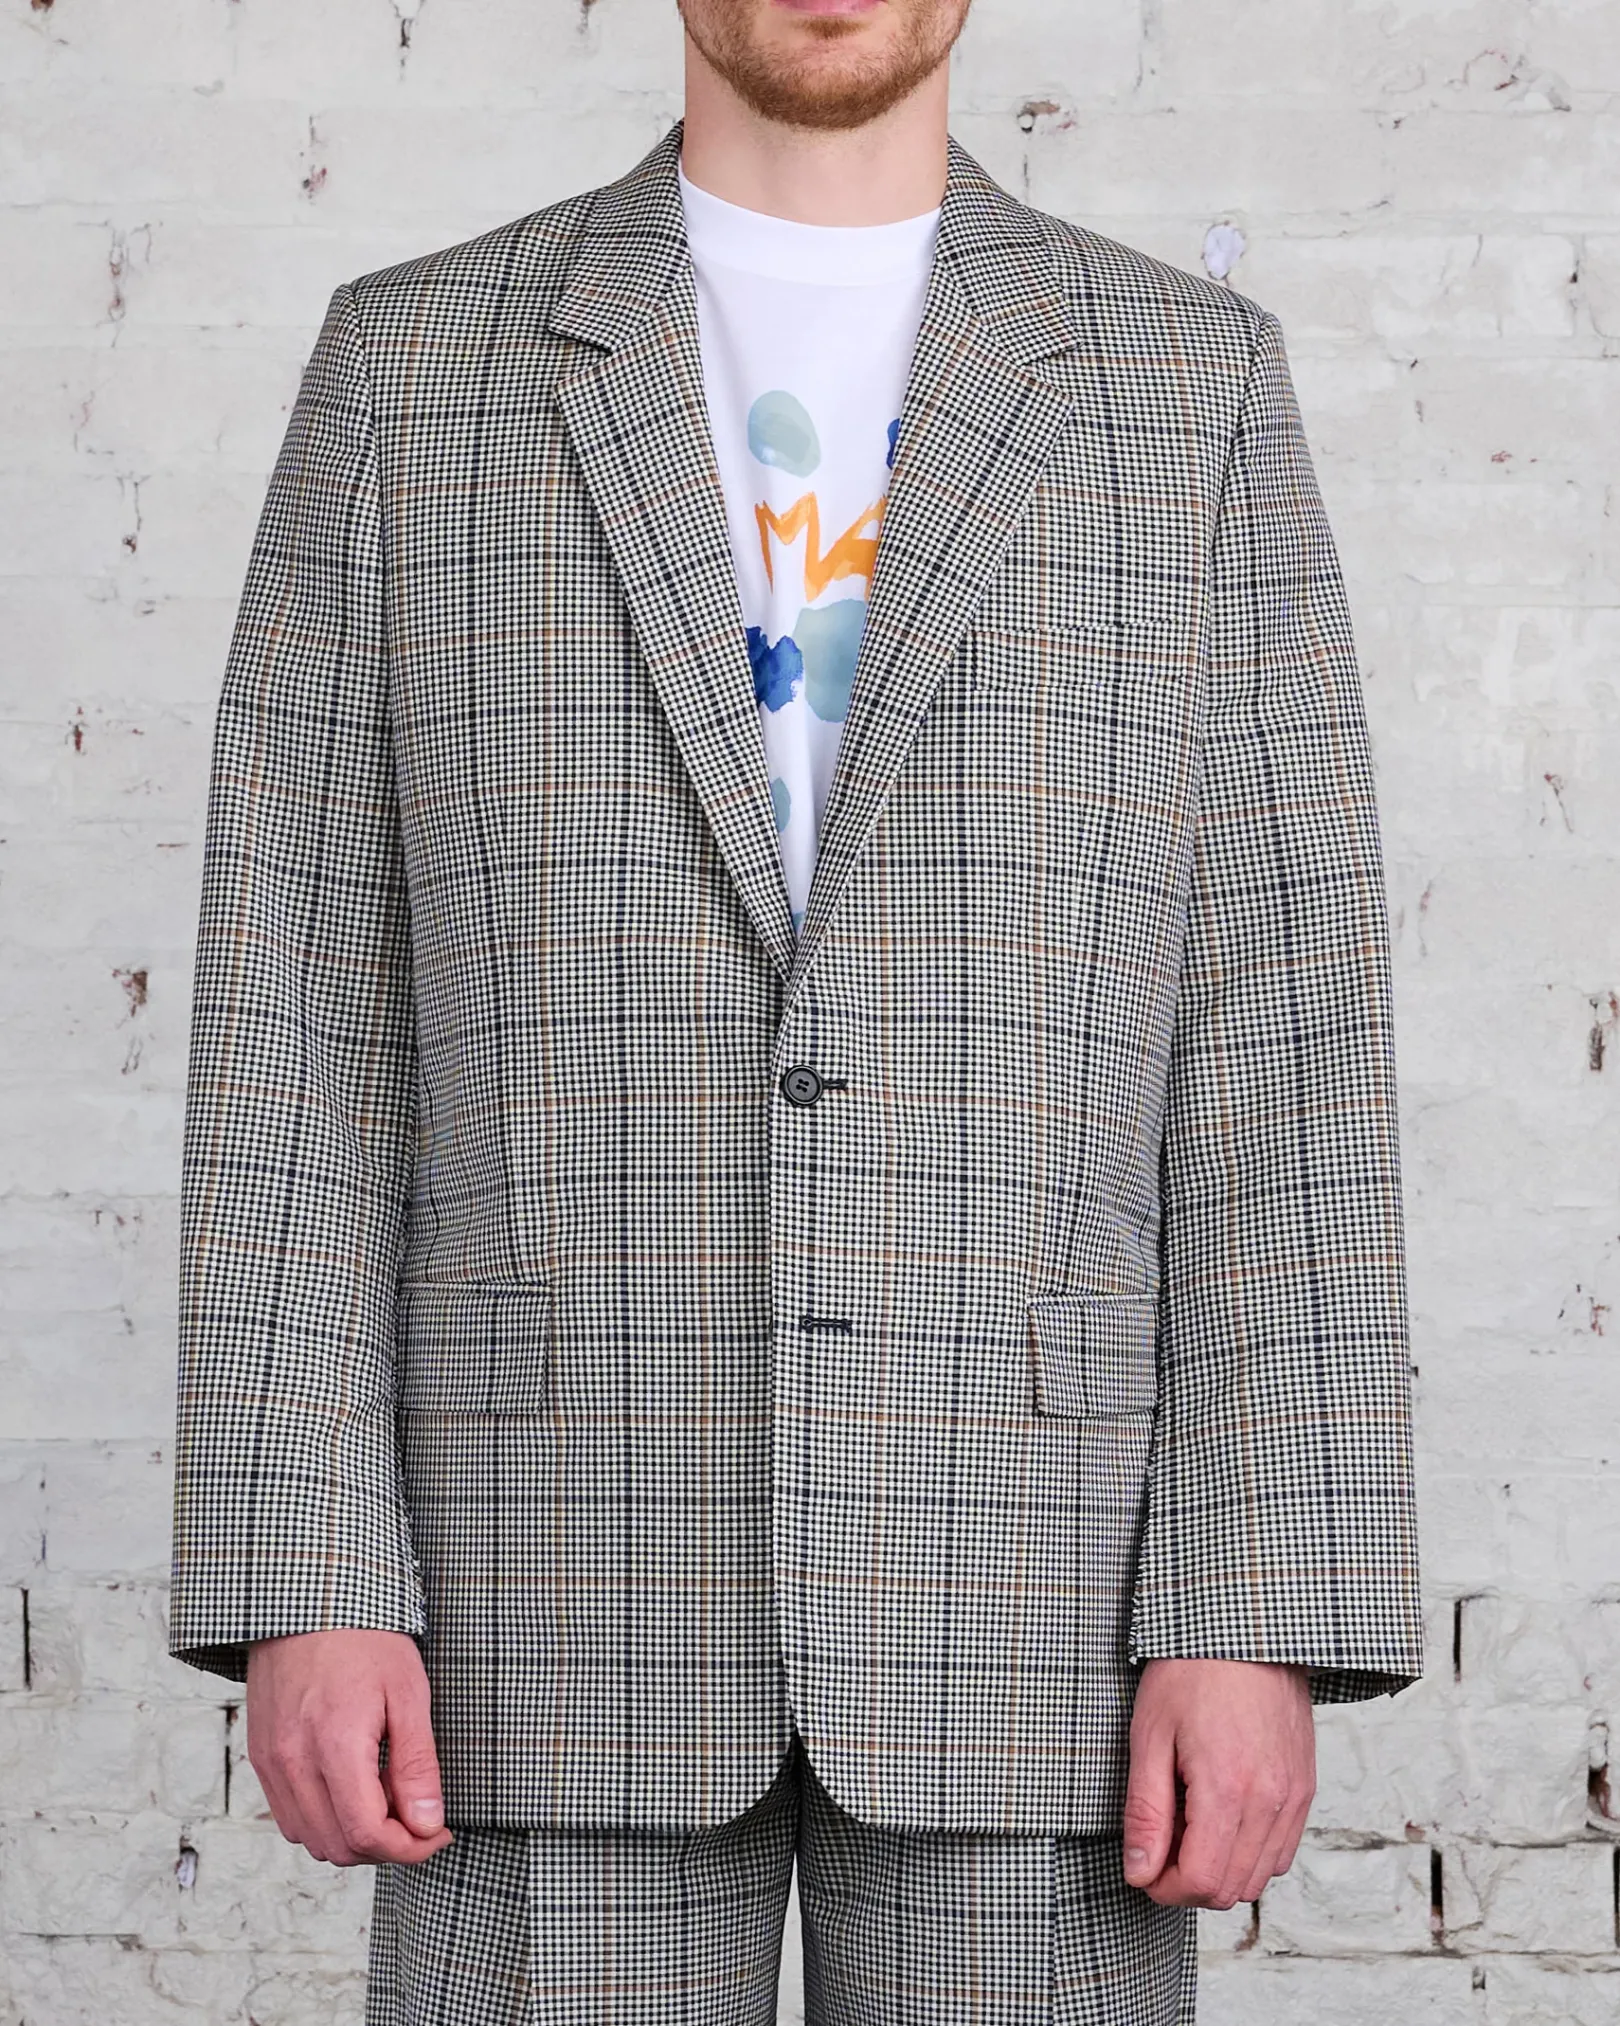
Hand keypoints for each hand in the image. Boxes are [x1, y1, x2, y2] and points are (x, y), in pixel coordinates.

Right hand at [245, 1628, 454, 1866]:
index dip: (409, 1848)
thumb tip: (427, 1825)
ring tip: (386, 1798)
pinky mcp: (261, 1757)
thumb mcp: (409, 1693)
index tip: (437, 1832)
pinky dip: (323, 1821)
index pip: (367, 1835)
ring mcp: (271, 1762)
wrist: (310, 1600)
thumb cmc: (364, 1637)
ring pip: (311, 1840)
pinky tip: (352, 1789)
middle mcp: (293, 1762)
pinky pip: (290, 1817)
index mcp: (334, 1744)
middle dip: (385, 1847)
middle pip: (338, 1848)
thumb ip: (416, 1765)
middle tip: (417, 1816)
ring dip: (353, 1838)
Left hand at [1122, 1657, 1314, 1907]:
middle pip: (1232, 1889)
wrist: (1244, 1629)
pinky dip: (1250, 1852)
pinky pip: (1281, 1850)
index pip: (1202, 1882)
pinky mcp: (1304, 1787)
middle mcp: (1270, 1801)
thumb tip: (1140, 1872)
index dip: (1165, 1888)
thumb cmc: (1192, 1672)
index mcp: (1227, 1789)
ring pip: (1260, 1876)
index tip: (1145, 1869)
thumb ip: (1146, 1812)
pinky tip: (1221, 1817)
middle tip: (1161, 1845)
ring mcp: (1293, 1796)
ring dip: (1221, 1869)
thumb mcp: (1150, 1736)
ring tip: (1189, 1824)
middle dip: (1189, 1883)